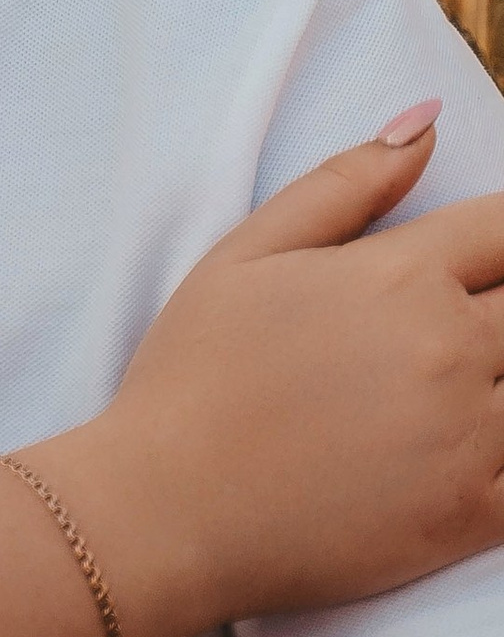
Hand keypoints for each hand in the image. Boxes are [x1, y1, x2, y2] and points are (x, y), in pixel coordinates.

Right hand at [56, 120, 503, 636]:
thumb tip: (428, 123)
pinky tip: (473, 446)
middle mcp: (451, 347)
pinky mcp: (471, 514)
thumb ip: (345, 183)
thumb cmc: (194, 378)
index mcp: (401, 276)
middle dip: (502, 303)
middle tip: (455, 330)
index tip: (486, 255)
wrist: (165, 511)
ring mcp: (470, 436)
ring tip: (459, 381)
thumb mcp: (246, 254)